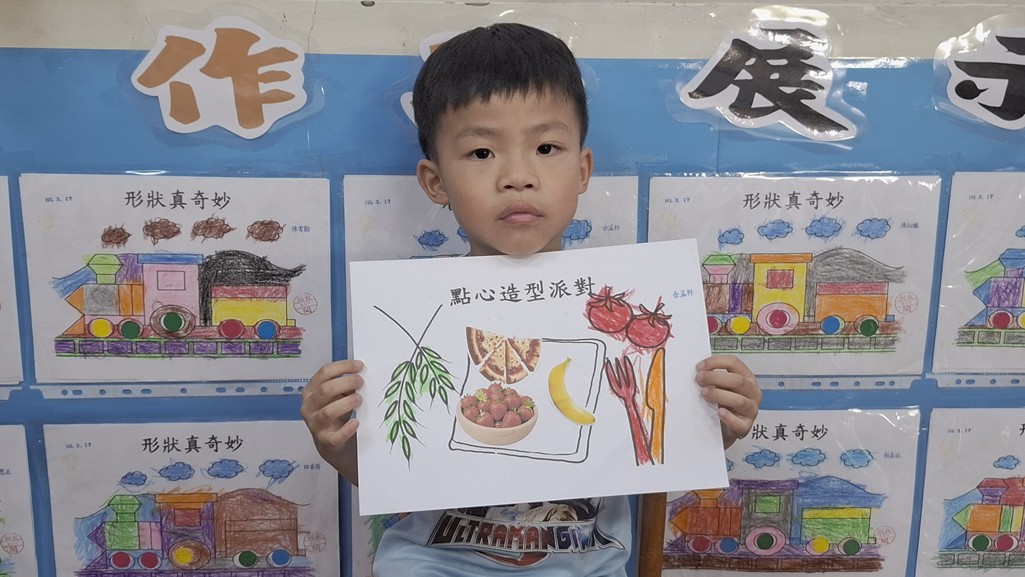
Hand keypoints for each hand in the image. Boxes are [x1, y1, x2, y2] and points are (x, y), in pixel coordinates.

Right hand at [300, 359, 363, 483]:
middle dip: (346, 383)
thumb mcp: (337, 396)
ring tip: (359, 400)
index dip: (342, 367)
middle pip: (325, 390)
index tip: (359, 365)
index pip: (324, 373)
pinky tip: (356, 422)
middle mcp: (309, 406)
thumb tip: (360, 375)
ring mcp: (315, 424)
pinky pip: (336, 436)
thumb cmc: (335, 413)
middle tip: (361, 382)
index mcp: (311, 391)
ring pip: (329, 411)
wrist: (330, 442)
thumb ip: (344, 385)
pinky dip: (347, 429)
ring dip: (347, 403)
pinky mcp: (325, 440)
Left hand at [695, 354, 760, 448]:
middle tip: (699, 379)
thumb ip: (713, 379)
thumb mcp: (720, 387)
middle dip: (715, 378)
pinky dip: (729, 417)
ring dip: (719, 395)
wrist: (724, 429)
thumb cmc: (723, 404)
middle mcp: (752, 392)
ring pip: (739, 400)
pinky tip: (719, 412)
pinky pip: (739, 423)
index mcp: (746, 378)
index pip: (734, 362)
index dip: (715, 362)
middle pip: (738, 380)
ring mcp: (751, 410)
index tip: (699, 367)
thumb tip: (697, 371)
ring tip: (704, 394)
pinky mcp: (745, 426)